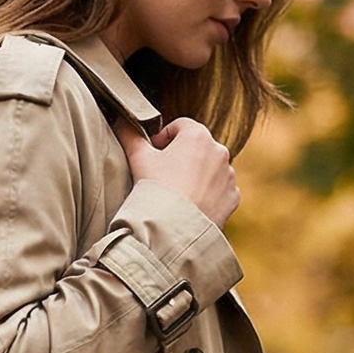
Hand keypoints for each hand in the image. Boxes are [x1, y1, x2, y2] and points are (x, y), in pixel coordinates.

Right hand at [116, 117, 238, 228]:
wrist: (174, 231)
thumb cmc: (156, 190)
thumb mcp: (138, 157)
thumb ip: (130, 134)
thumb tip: (121, 120)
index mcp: (197, 135)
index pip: (180, 126)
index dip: (164, 138)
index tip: (154, 153)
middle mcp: (219, 150)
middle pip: (197, 147)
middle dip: (182, 157)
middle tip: (164, 175)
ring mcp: (228, 175)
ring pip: (210, 169)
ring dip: (197, 175)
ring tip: (178, 193)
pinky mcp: (232, 197)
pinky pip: (220, 190)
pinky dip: (209, 194)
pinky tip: (192, 205)